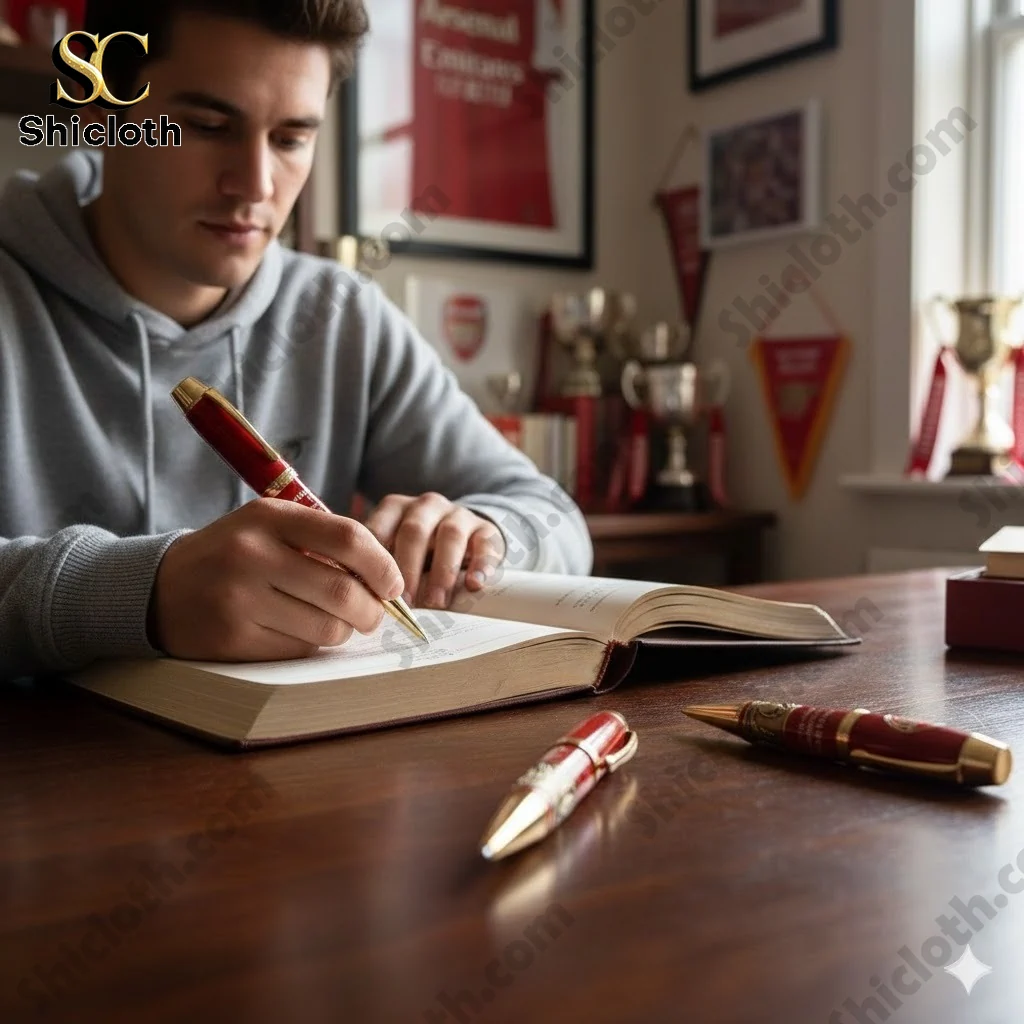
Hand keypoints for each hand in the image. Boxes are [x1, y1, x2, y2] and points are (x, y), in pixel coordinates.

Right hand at [149, 499, 404, 660]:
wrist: (161, 588)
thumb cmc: (234, 555)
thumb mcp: (269, 527)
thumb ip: (323, 541)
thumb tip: (387, 581)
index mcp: (269, 517)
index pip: (348, 538)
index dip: (383, 565)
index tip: (394, 585)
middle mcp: (252, 554)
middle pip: (342, 591)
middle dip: (371, 610)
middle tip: (373, 615)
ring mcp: (239, 599)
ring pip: (325, 628)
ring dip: (343, 631)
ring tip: (336, 623)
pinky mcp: (233, 640)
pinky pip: (297, 650)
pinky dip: (310, 646)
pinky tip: (296, 632)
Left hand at [363, 492, 505, 608]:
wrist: (465, 538)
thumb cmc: (422, 553)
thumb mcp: (398, 554)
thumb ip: (383, 570)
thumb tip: (369, 603)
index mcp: (396, 509)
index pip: (380, 528)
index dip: (376, 561)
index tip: (374, 590)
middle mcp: (426, 506)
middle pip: (415, 531)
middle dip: (409, 568)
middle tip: (406, 602)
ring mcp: (458, 514)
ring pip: (450, 535)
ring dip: (442, 572)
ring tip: (437, 601)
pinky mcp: (486, 528)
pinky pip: (484, 544)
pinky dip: (479, 566)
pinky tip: (473, 585)